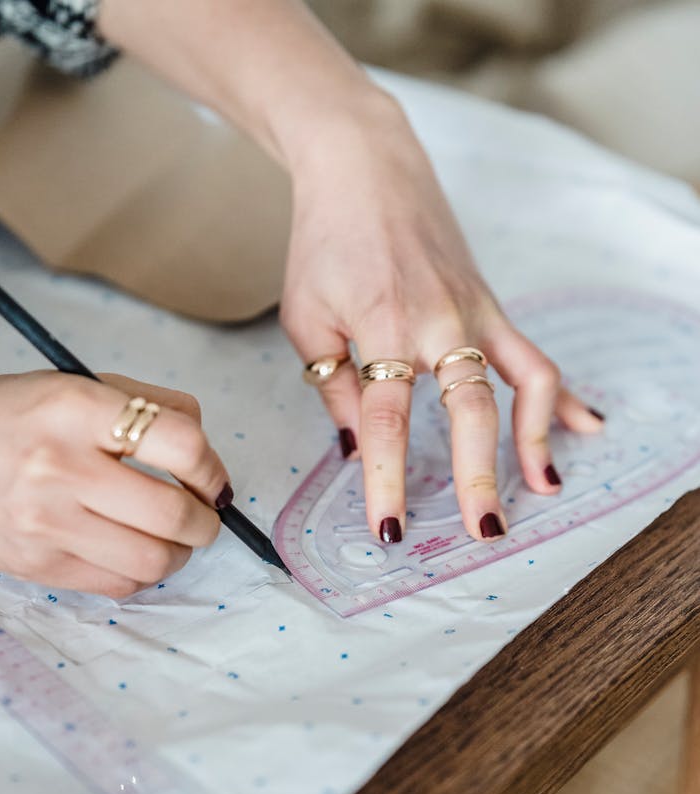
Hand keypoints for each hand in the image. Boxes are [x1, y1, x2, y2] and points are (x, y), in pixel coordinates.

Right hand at [0, 370, 230, 595]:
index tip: (212, 479)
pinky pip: (119, 585)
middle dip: (206, 521)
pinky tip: (135, 552)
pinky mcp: (39, 566)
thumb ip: (147, 405)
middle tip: (204, 515)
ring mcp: (48, 523)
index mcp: (78, 410)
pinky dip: (142, 574)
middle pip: (174, 514)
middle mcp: (62, 466)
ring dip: (180, 553)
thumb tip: (205, 447)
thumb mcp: (76, 386)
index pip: (181, 443)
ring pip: (153, 560)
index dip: (212, 467)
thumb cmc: (13, 418)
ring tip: (172, 538)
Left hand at [281, 94, 604, 542]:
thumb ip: (334, 388)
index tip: (391, 530)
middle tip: (484, 531)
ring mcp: (474, 310)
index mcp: (383, 325)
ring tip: (542, 488)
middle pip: (472, 408)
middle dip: (479, 475)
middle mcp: (440, 320)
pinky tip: (582, 428)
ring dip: (536, 437)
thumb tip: (357, 451)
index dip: (387, 481)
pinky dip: (558, 395)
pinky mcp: (491, 304)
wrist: (365, 166)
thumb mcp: (307, 319)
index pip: (386, 421)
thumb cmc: (325, 241)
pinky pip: (534, 354)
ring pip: (524, 378)